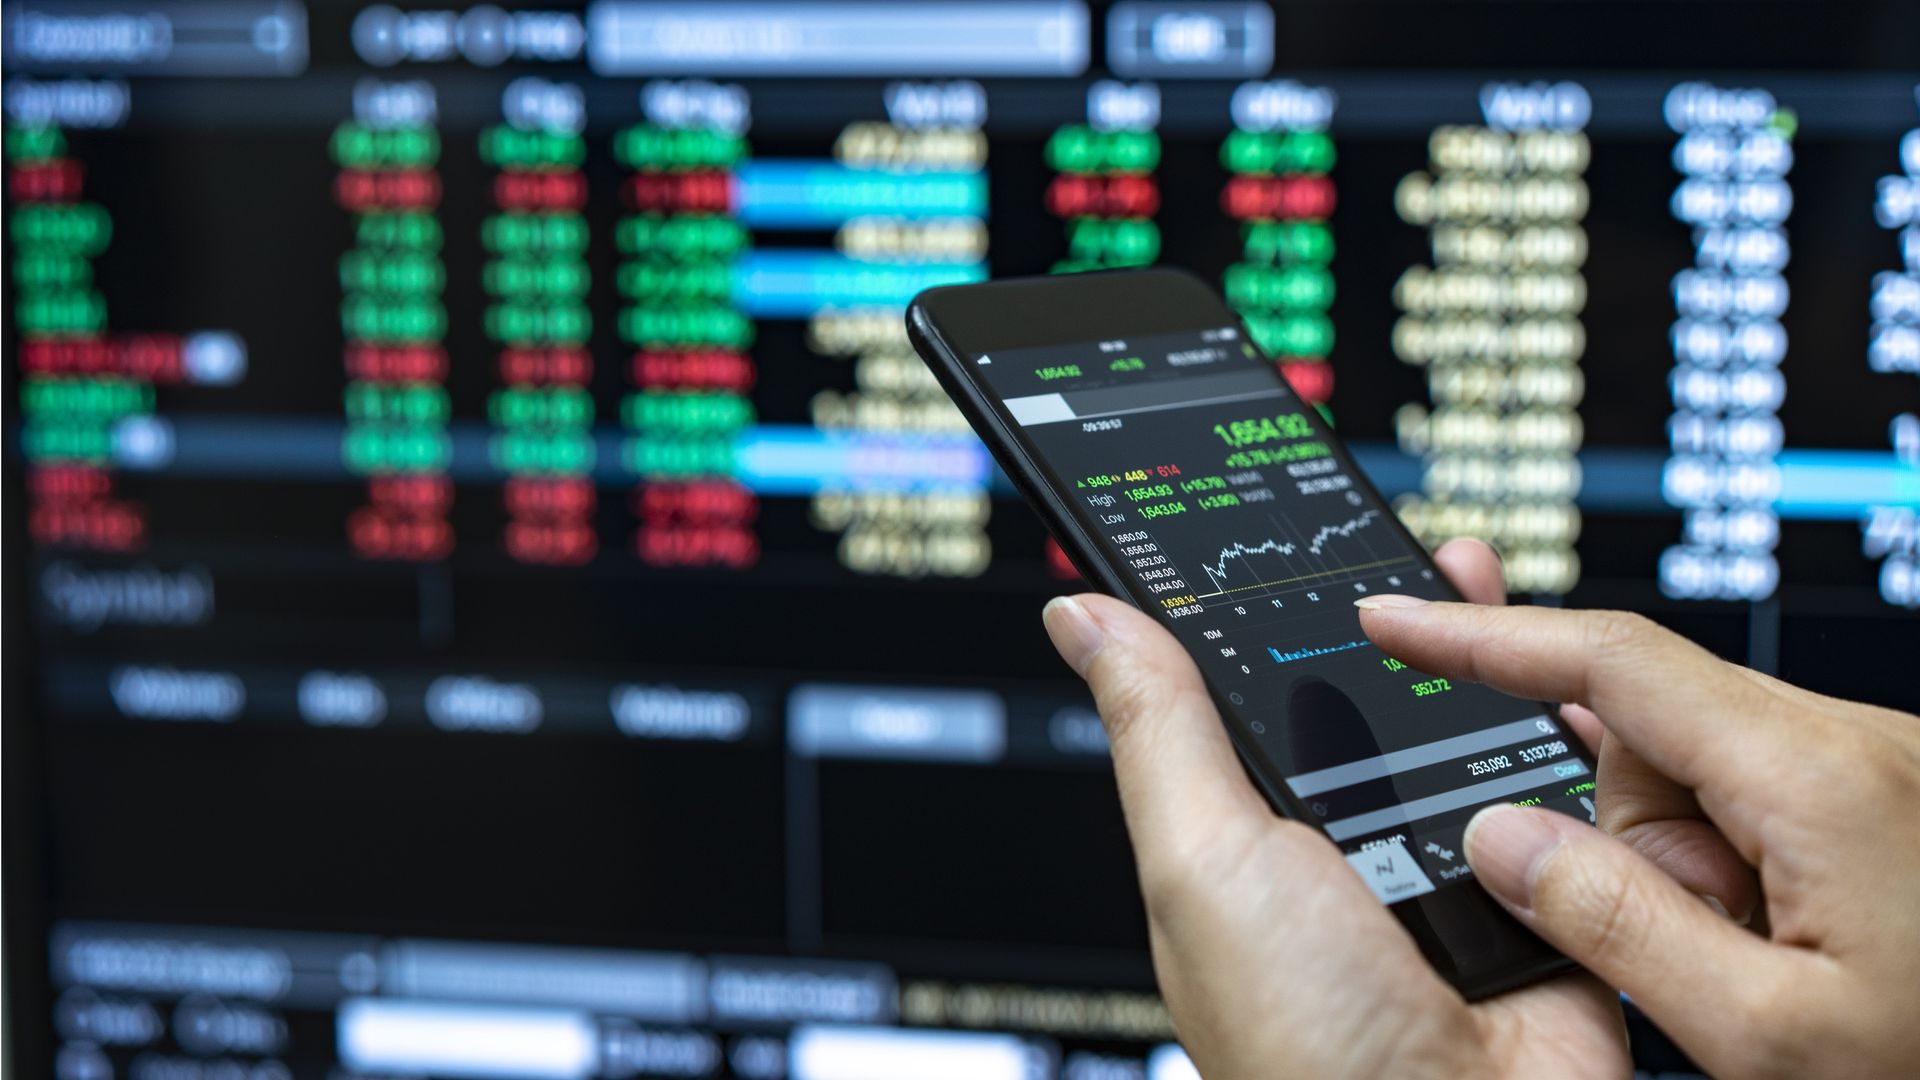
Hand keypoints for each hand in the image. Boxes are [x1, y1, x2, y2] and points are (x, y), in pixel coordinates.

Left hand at [1042, 540, 1630, 1077]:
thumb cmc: (1300, 1039)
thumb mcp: (1203, 857)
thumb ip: (1158, 730)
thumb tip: (1082, 617)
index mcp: (1257, 828)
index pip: (1254, 681)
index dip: (1268, 602)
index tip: (1279, 522)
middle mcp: (1352, 839)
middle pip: (1376, 692)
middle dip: (1395, 613)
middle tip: (1404, 542)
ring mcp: (1452, 858)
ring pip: (1476, 723)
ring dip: (1488, 654)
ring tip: (1475, 578)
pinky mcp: (1544, 885)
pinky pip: (1568, 787)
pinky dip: (1574, 735)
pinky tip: (1567, 678)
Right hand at [1358, 588, 1919, 1078]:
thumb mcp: (1769, 1036)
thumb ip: (1616, 928)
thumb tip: (1504, 837)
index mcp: (1817, 776)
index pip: (1613, 661)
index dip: (1485, 639)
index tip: (1394, 620)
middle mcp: (1848, 743)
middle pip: (1646, 734)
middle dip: (1633, 837)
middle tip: (1704, 951)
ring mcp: (1867, 766)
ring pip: (1691, 776)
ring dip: (1688, 868)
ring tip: (1763, 963)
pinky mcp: (1874, 796)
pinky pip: (1744, 800)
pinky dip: (1725, 865)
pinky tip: (1769, 932)